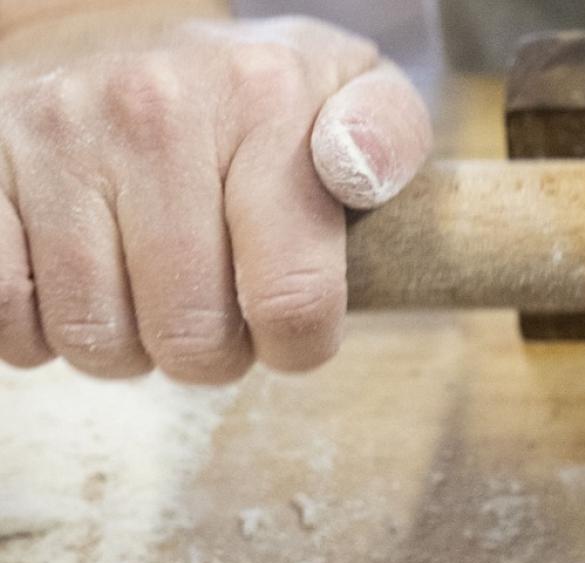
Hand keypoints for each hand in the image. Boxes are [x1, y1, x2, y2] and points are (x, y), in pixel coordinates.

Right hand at [0, 11, 430, 381]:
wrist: (111, 30)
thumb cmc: (251, 91)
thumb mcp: (348, 88)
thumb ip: (389, 135)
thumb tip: (358, 173)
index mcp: (262, 99)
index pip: (294, 299)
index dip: (298, 346)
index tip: (292, 330)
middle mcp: (154, 111)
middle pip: (192, 338)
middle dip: (212, 351)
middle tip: (215, 307)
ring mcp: (53, 136)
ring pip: (96, 338)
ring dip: (128, 344)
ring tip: (148, 290)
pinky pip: (6, 311)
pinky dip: (40, 330)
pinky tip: (76, 285)